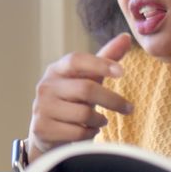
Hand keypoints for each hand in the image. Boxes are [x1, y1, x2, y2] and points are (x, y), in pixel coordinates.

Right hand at [27, 33, 133, 161]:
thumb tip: (127, 37)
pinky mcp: (42, 128)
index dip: (99, 64)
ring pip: (83, 114)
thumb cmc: (72, 99)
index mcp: (57, 69)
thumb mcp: (87, 78)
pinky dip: (90, 134)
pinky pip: (77, 133)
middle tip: (129, 108)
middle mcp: (46, 86)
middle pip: (86, 89)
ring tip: (100, 121)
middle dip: (112, 100)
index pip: (76, 60)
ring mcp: (42, 107)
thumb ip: (105, 58)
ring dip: (99, 120)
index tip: (121, 72)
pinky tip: (88, 131)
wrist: (46, 130)